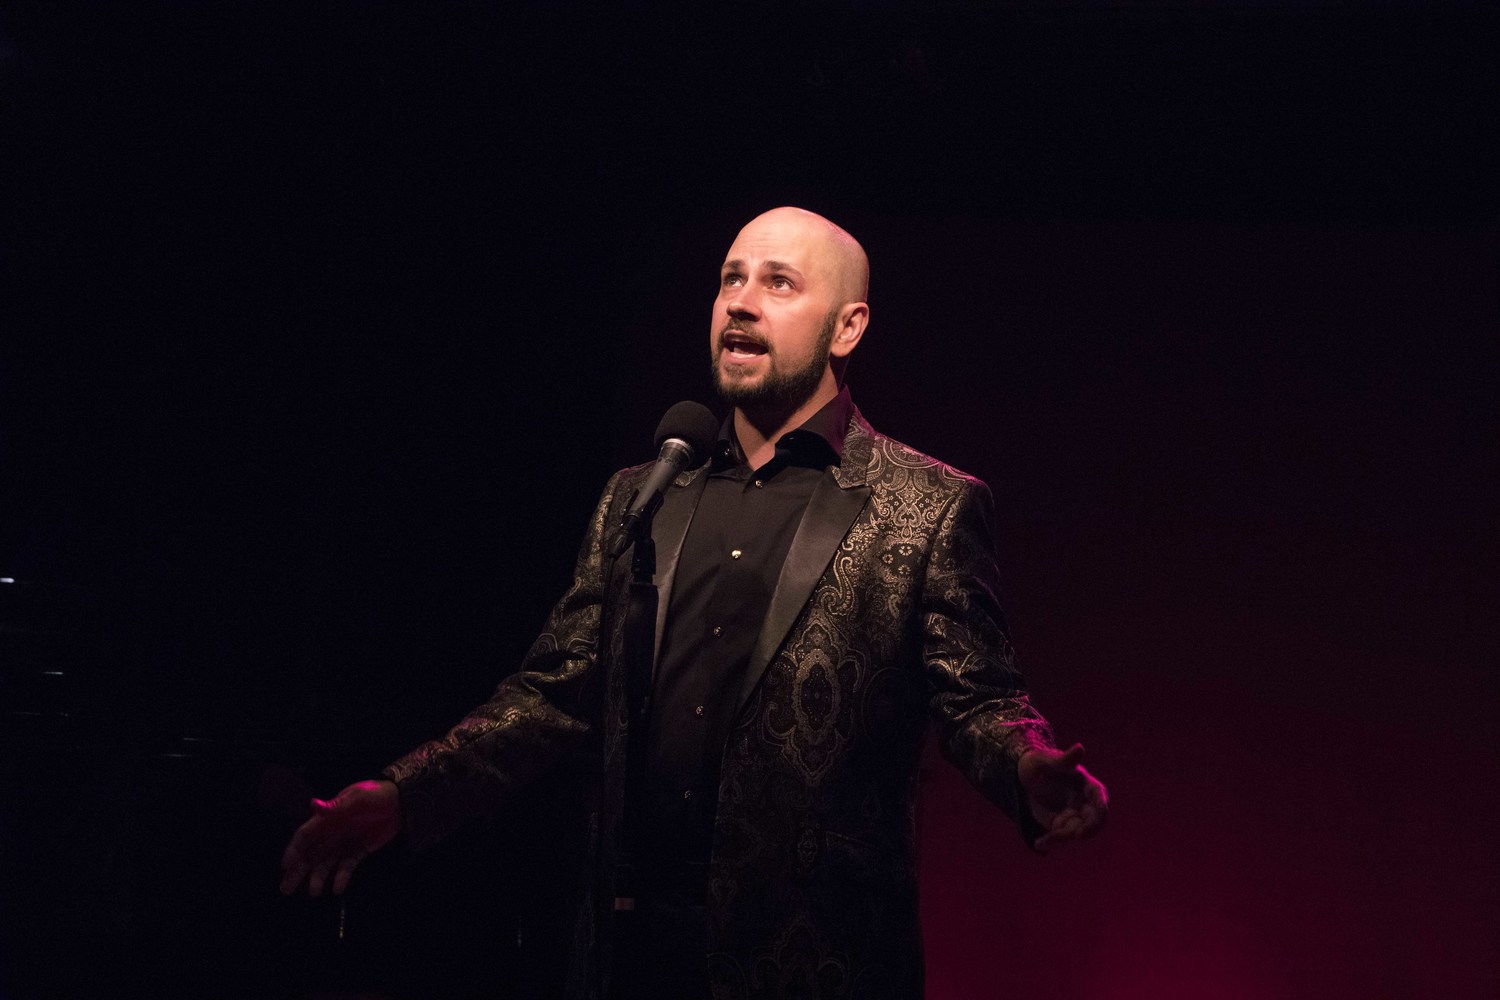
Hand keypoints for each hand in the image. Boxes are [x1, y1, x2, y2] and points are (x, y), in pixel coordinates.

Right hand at [279, 779, 400, 895]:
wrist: (400, 802)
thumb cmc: (375, 795)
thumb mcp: (357, 798)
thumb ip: (335, 805)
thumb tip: (312, 804)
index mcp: (328, 819)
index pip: (305, 836)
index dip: (294, 850)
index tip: (285, 866)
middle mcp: (332, 833)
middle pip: (310, 854)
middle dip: (298, 871)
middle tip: (286, 889)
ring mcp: (345, 843)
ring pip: (325, 864)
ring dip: (317, 878)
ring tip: (314, 892)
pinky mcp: (359, 851)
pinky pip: (346, 867)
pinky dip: (341, 878)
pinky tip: (337, 889)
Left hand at [1018, 743, 1107, 853]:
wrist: (1022, 777)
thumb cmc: (1037, 762)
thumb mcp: (1046, 760)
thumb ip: (1064, 759)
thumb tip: (1080, 748)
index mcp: (1085, 783)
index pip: (1099, 796)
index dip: (1101, 806)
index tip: (1101, 813)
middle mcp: (1083, 801)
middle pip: (1093, 819)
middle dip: (1089, 829)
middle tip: (1077, 836)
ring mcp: (1073, 814)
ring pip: (1075, 831)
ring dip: (1062, 838)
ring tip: (1043, 841)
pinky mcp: (1061, 824)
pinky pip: (1060, 836)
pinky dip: (1051, 841)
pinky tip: (1039, 843)